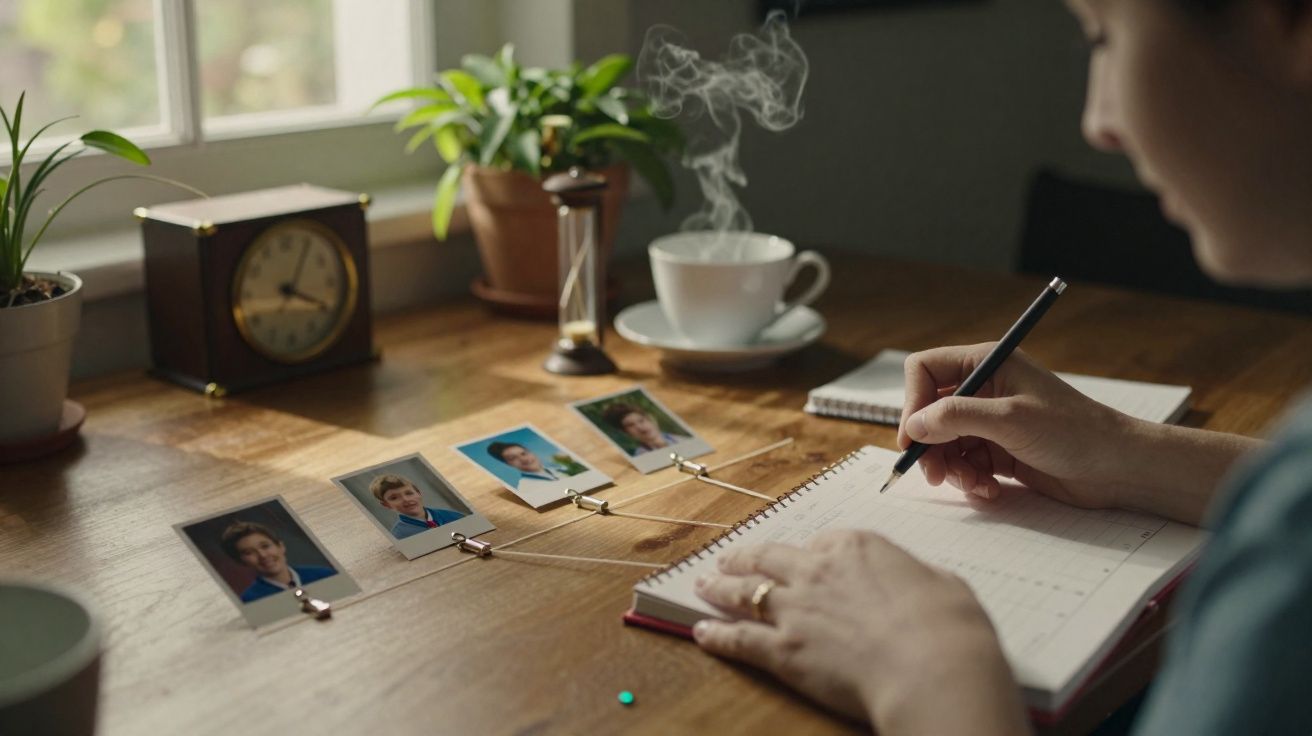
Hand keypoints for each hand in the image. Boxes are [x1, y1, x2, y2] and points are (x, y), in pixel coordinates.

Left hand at [693, 531, 1026, 733]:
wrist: (933, 666)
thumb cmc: (949, 627)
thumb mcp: (944, 584)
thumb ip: (917, 578)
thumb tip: (917, 583)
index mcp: (858, 546)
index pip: (822, 542)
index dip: (810, 553)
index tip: (805, 557)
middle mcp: (818, 570)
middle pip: (770, 558)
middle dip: (746, 557)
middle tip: (729, 557)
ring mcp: (795, 609)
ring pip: (745, 591)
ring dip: (720, 586)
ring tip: (704, 584)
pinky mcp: (783, 650)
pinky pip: (739, 638)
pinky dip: (717, 635)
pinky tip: (702, 632)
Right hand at [897, 343, 1134, 508]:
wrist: (1117, 468)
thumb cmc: (1074, 432)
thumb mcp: (1011, 419)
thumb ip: (957, 417)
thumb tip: (914, 425)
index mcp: (987, 363)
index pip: (925, 370)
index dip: (912, 402)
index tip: (913, 437)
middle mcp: (984, 388)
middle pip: (930, 411)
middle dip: (930, 445)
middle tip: (935, 475)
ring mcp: (991, 420)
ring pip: (944, 441)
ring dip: (951, 467)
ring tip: (973, 484)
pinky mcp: (999, 449)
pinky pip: (965, 461)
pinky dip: (970, 478)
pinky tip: (990, 489)